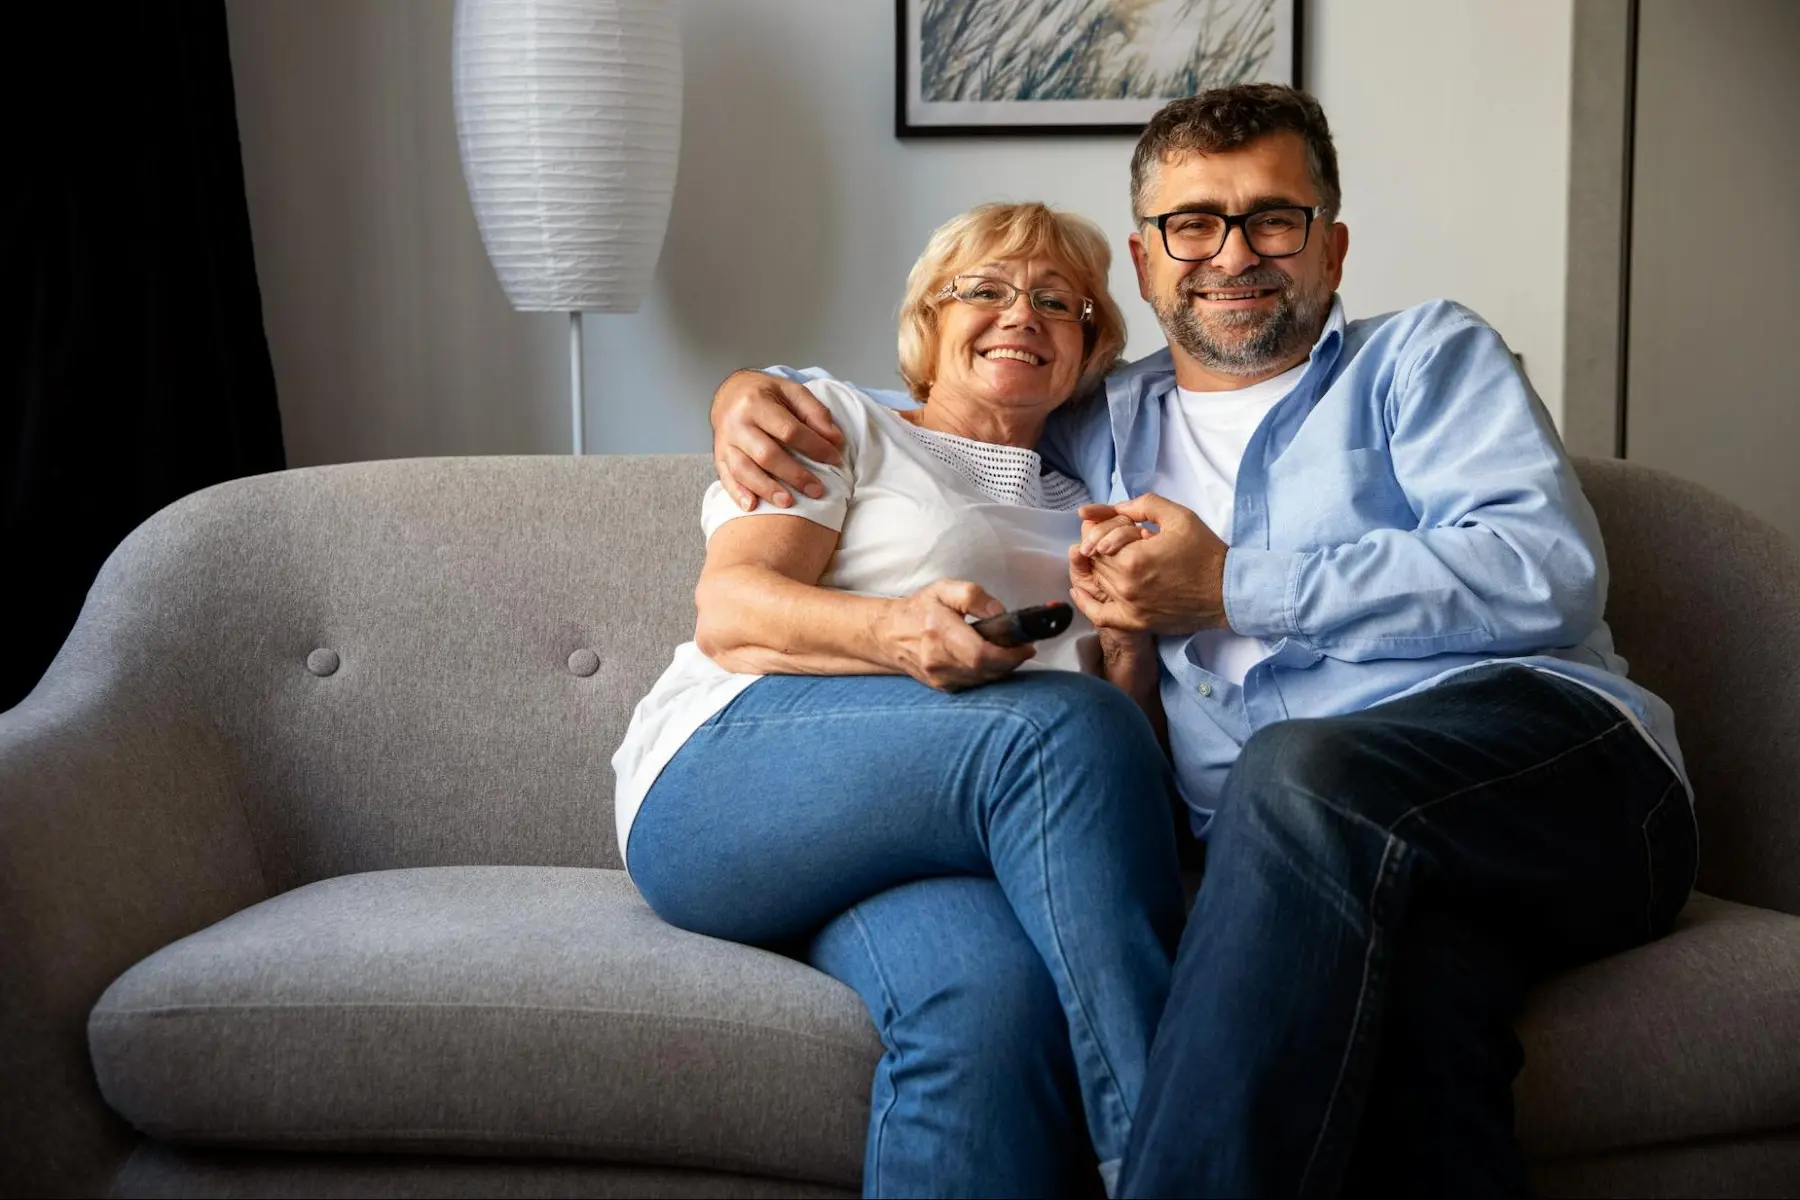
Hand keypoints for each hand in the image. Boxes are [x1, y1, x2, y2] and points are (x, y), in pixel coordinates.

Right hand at [711, 370, 846, 510]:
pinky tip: (752, 506)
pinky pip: (726, 477)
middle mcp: (737, 423)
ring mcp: (724, 442)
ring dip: (767, 489)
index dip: (814, 447)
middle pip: (767, 454)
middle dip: (794, 475)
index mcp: (756, 403)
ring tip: (788, 503)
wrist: (728, 393)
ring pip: (744, 470)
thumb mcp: (792, 391)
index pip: (789, 430)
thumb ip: (815, 413)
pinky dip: (738, 494)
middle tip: (817, 490)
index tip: (834, 459)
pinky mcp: (718, 456)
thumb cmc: (765, 394)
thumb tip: (836, 440)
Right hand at [877, 580, 1034, 690]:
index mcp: (938, 631)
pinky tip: (991, 659)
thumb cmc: (919, 609)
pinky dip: (988, 673)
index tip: (1026, 645)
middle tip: (1022, 646)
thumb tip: (1000, 613)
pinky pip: (975, 684)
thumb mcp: (944, 589)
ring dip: (1002, 667)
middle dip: (1011, 660)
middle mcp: (937, 659)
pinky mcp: (942, 686)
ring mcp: (939, 677)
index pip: (980, 653)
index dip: (1009, 654)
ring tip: (1007, 650)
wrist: (889, 634)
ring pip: (983, 679)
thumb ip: (973, 596)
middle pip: (986, 670)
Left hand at [1068, 494, 1227, 634]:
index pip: (1100, 540)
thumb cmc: (1205, 552)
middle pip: (1097, 561)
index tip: (1130, 529)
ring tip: (1121, 558)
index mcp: (1133, 560)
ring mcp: (1129, 608)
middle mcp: (1126, 586)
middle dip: (1107, 547)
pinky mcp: (1136, 622)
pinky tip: (1080, 590)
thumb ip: (1143, 505)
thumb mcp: (1178, 516)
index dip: (1112, 530)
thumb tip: (1112, 508)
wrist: (1227, 591)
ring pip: (1097, 582)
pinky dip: (1086, 602)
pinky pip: (1099, 615)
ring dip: (1104, 568)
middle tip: (1129, 543)